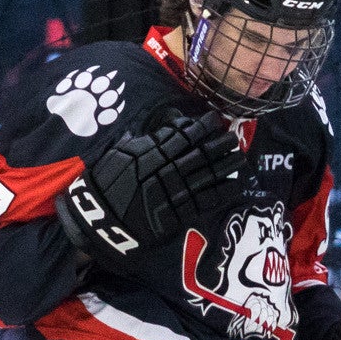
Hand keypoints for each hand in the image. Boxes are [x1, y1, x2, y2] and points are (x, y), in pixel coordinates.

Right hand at [59, 109, 243, 258]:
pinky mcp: (177, 214)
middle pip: (198, 154)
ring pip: (206, 175)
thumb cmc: (105, 185)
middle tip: (234, 137)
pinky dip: (222, 192)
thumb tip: (159, 130)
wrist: (99, 219)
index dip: (200, 127)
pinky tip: (236, 185)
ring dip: (226, 166)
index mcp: (150, 153)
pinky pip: (204, 201)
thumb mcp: (118, 155)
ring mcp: (172, 192)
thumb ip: (140, 142)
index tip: (215, 120)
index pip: (181, 136)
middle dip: (219, 144)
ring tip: (241, 158)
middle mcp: (164, 170)